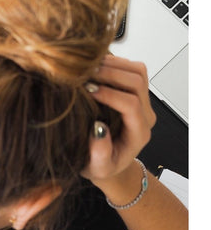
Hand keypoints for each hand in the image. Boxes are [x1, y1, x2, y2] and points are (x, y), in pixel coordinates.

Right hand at [81, 54, 155, 183]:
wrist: (109, 161)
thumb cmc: (102, 165)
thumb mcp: (98, 168)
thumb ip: (100, 153)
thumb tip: (98, 128)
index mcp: (138, 133)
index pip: (131, 105)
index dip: (110, 94)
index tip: (88, 91)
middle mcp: (144, 114)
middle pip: (137, 82)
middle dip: (111, 74)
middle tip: (85, 74)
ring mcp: (142, 100)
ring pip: (137, 70)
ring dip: (113, 64)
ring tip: (88, 68)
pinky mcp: (134, 91)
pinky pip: (131, 68)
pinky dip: (113, 62)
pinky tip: (93, 67)